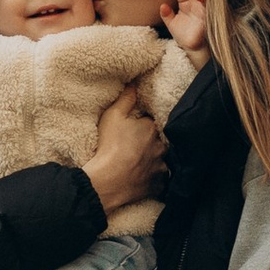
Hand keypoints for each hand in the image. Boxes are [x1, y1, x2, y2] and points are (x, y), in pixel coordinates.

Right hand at [84, 82, 164, 217]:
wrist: (108, 181)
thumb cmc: (109, 147)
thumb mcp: (113, 116)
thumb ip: (126, 97)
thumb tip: (135, 82)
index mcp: (152, 128)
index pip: (151, 123)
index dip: (142, 125)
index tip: (133, 130)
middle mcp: (161, 148)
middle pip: (158, 142)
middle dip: (150, 143)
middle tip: (134, 147)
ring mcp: (161, 168)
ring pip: (160, 162)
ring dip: (153, 162)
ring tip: (138, 164)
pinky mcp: (157, 186)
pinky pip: (158, 182)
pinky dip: (152, 180)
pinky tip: (141, 179)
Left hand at [165, 0, 210, 58]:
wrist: (192, 47)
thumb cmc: (183, 35)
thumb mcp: (171, 24)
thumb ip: (167, 15)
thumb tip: (162, 6)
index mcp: (186, 4)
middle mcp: (195, 3)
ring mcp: (202, 8)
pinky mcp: (206, 15)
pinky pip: (206, 5)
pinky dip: (203, 0)